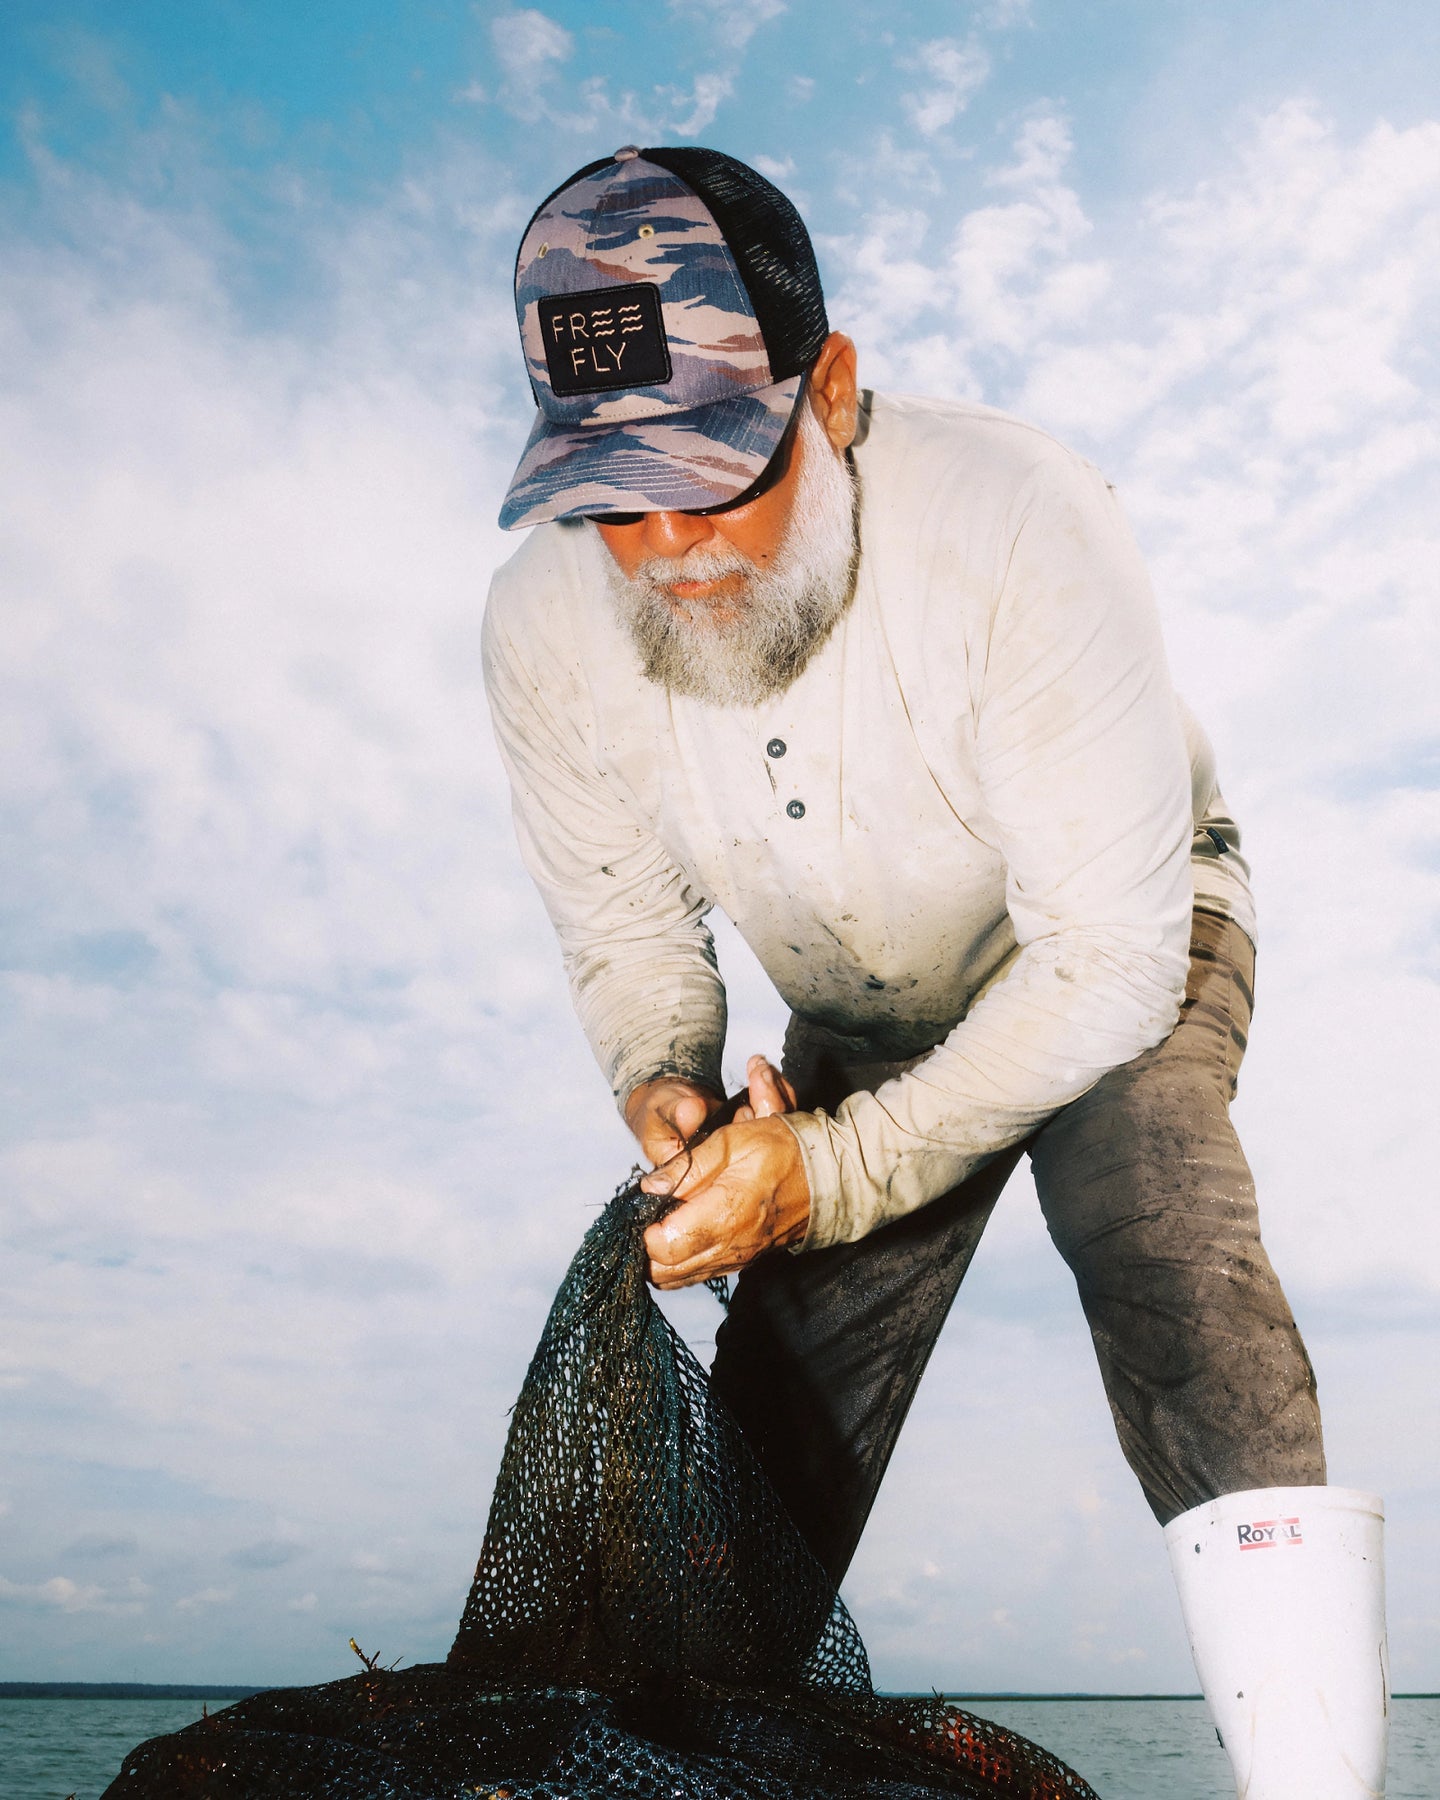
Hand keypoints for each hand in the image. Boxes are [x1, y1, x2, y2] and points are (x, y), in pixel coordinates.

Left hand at [640, 1055, 808, 1288]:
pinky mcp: (744, 1262)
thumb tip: (650, 1186)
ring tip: (662, 1227)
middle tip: (648, 1220)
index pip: (663, 1246)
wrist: (830, 1177)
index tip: (647, 1208)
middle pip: (666, 1271)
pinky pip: (701, 1274)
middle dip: (646, 1249)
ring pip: (680, 1279)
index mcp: (724, 1215)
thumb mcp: (732, 1140)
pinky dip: (683, 1263)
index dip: (644, 1229)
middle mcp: (730, 1247)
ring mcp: (738, 1260)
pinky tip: (682, 1236)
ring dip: (663, 1259)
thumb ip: (687, 1166)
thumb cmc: (783, 1152)